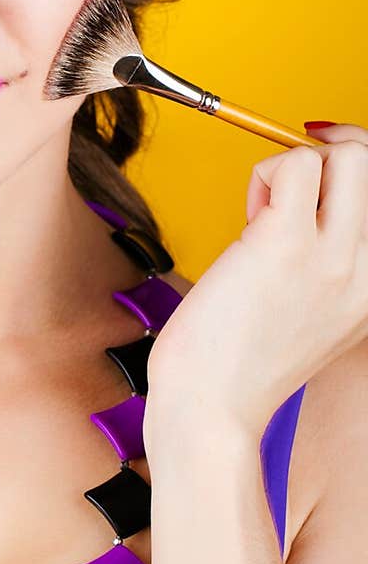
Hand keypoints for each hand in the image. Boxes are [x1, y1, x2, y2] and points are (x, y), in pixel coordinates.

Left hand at [144, 122, 367, 439]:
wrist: (211, 408)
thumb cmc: (242, 359)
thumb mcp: (313, 312)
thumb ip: (331, 260)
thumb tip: (315, 184)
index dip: (360, 167)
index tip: (331, 165)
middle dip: (334, 156)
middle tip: (292, 184)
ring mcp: (336, 259)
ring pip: (351, 156)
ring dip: (301, 163)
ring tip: (270, 210)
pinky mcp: (286, 244)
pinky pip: (296, 163)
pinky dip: (267, 173)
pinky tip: (249, 218)